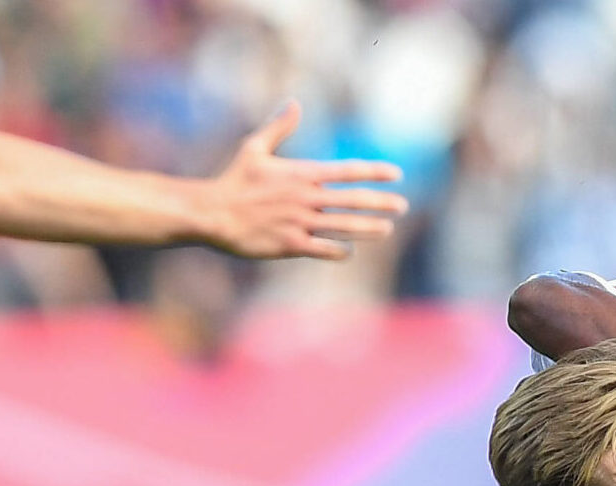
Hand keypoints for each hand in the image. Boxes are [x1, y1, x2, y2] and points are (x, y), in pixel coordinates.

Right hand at [200, 102, 408, 259]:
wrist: (213, 213)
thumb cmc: (233, 179)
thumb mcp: (254, 147)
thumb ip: (279, 127)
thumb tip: (294, 104)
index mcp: (303, 173)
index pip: (348, 170)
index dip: (376, 171)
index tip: (397, 174)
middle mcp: (307, 198)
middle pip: (354, 200)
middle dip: (382, 202)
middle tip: (403, 206)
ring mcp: (301, 223)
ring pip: (346, 227)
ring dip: (370, 228)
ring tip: (387, 228)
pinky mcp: (291, 245)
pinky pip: (325, 249)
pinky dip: (341, 251)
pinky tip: (351, 251)